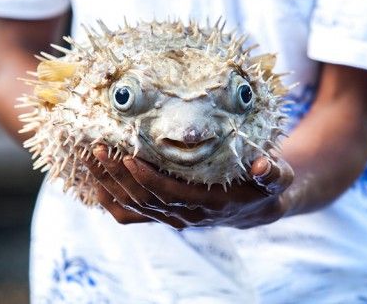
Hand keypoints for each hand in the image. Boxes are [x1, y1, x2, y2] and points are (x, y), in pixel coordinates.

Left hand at [82, 145, 293, 228]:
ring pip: (132, 205)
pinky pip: (129, 214)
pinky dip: (109, 200)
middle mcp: (184, 215)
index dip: (148, 178)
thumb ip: (273, 173)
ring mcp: (170, 217)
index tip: (129, 157)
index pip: (171, 194)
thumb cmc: (262, 187)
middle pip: (143, 198)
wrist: (254, 208)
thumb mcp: (277, 179)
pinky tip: (94, 181)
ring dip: (108, 183)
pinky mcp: (162, 214)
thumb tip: (265, 166)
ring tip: (89, 157)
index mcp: (208, 205)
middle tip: (98, 148)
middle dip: (118, 175)